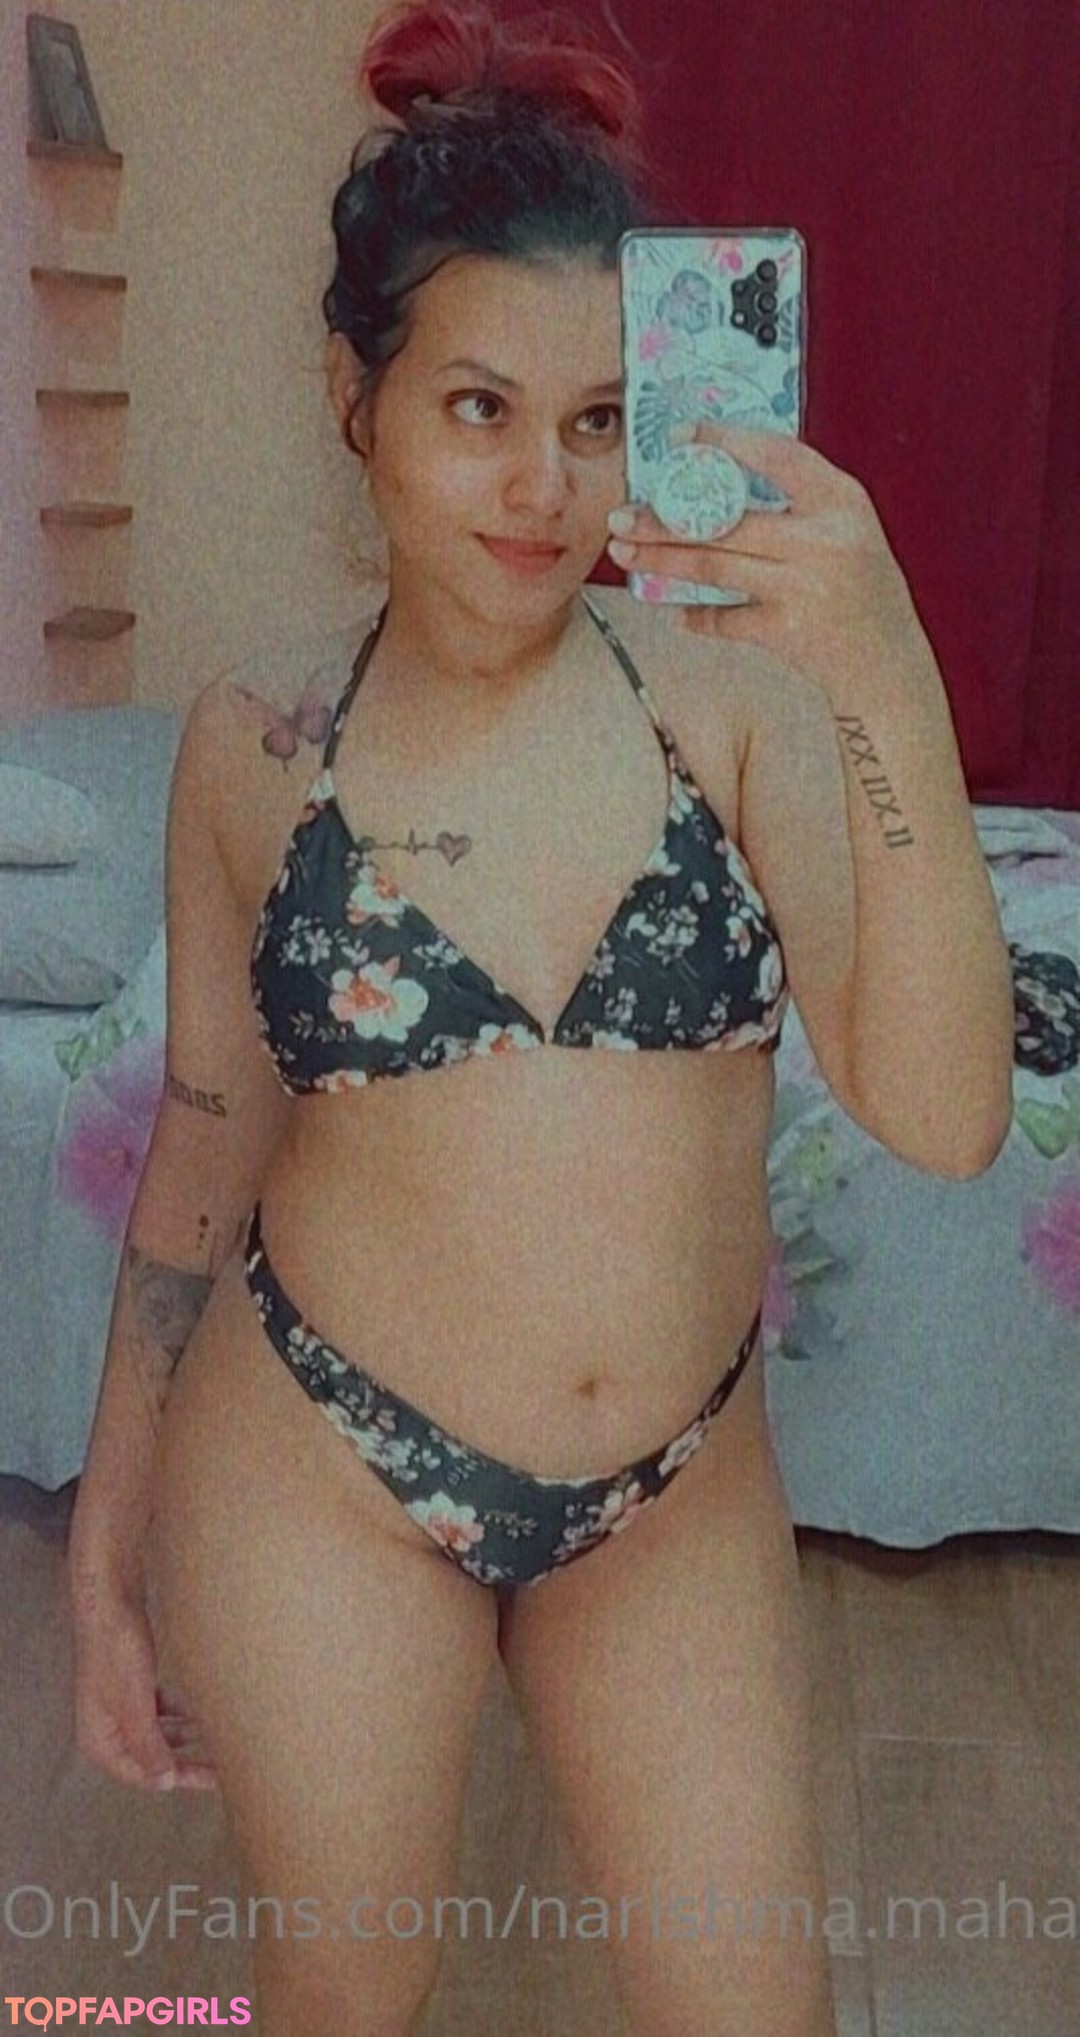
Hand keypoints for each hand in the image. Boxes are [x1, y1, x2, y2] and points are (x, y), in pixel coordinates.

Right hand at [71, 1570, 218, 1793]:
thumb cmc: (117, 1651)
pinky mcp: (131, 1688)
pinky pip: (159, 1712)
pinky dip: (180, 1715)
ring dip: (186, 1737)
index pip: (143, 1775)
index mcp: (99, 1741)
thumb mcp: (135, 1704)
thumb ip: (149, 1745)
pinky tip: (202, 1713)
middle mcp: (106, 1730)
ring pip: (159, 1733)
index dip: (180, 1778)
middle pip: (152, 1756)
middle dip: (187, 1760)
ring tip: (220, 1739)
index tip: (214, 1779)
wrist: (111, 1600)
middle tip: (224, 1766)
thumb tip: (164, 1783)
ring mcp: (118, 1708)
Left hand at [606, 424, 938, 701]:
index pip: (776, 455)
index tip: (681, 436)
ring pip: (714, 566)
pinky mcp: (786, 631)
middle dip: (663, 519)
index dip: (725, 441)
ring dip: (661, 559)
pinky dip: (697, 615)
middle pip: (727, 521)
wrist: (888, 664)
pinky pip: (725, 618)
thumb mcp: (848, 529)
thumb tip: (715, 482)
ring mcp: (803, 587)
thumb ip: (800, 503)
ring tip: (624, 552)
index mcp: (842, 502)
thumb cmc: (861, 590)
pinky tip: (675, 608)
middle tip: (621, 515)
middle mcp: (823, 541)